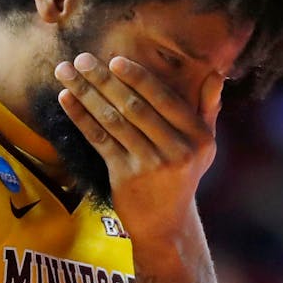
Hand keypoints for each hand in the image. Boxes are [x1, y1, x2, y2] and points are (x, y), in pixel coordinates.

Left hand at [55, 52, 221, 236]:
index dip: (138, 78)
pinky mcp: (126, 177)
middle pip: (135, 107)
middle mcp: (177, 150)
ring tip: (66, 72)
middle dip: (105, 80)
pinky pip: (100, 140)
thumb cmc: (183, 176)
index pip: (164, 99)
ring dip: (87, 93)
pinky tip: (67, 99)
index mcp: (197, 137)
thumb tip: (216, 73)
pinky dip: (81, 117)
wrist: (166, 224)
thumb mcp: (204, 146)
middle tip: (82, 58)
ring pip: (114, 120)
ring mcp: (150, 165)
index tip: (114, 60)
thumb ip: (208, 108)